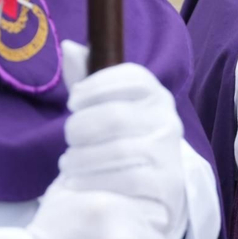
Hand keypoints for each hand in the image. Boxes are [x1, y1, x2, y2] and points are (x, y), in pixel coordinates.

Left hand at [54, 39, 186, 238]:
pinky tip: (77, 182)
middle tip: (68, 139)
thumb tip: (69, 48)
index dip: (95, 87)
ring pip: (120, 150)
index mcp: (156, 95)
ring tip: (67, 163)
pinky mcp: (167, 185)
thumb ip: (88, 82)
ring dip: (82, 158)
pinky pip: (128, 180)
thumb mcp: (106, 108)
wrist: (150, 190)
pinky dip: (94, 181)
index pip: (131, 78)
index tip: (73, 102)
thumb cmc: (121, 142)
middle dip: (82, 127)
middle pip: (117, 116)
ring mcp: (170, 154)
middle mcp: (168, 120)